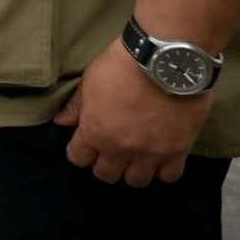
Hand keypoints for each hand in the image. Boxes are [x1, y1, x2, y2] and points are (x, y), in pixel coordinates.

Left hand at [54, 41, 212, 186]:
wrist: (163, 59)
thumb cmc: (121, 66)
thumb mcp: (90, 81)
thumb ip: (76, 106)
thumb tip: (61, 122)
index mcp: (95, 132)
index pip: (78, 158)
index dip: (79, 151)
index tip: (84, 144)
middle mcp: (120, 149)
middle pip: (106, 175)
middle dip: (104, 164)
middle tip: (110, 150)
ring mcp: (150, 152)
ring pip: (136, 181)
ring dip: (133, 170)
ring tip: (135, 156)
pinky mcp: (178, 150)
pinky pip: (169, 176)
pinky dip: (164, 170)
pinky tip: (160, 158)